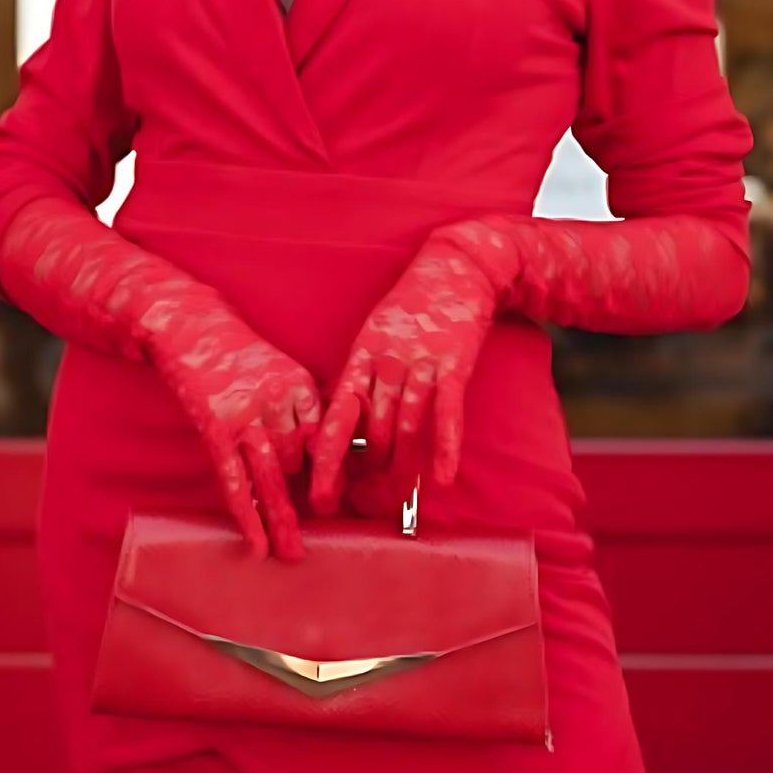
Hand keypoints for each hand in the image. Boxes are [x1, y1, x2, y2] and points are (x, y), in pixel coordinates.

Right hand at [145, 319, 321, 563]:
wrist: (191, 330)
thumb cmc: (239, 356)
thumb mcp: (281, 372)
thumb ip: (302, 410)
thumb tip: (327, 456)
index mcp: (301, 386)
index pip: (328, 439)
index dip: (337, 474)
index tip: (346, 503)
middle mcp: (278, 401)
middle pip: (303, 463)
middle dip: (312, 501)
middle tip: (325, 535)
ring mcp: (245, 416)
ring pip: (273, 479)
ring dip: (284, 521)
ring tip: (293, 554)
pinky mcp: (215, 430)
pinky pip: (236, 481)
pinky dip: (248, 515)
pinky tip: (257, 543)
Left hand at [306, 229, 501, 513]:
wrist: (454, 269)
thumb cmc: (411, 307)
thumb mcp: (373, 336)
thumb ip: (360, 378)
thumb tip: (342, 422)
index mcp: (360, 358)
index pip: (335, 417)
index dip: (325, 459)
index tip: (318, 493)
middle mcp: (385, 364)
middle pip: (370, 429)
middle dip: (365, 471)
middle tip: (362, 502)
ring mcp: (420, 364)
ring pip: (405, 426)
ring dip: (400, 466)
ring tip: (395, 499)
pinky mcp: (453, 364)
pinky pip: (447, 412)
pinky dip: (445, 447)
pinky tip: (441, 477)